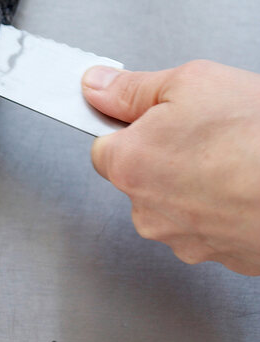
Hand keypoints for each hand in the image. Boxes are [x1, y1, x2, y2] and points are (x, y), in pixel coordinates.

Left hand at [83, 61, 259, 274]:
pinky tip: (247, 183)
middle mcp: (150, 213)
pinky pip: (211, 225)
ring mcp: (188, 242)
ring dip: (196, 183)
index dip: (130, 126)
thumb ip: (130, 88)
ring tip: (234, 157)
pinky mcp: (225, 258)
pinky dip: (225, 207)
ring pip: (177, 204)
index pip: (103, 146)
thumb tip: (97, 86)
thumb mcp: (189, 83)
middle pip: (140, 177)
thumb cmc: (259, 135)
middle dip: (165, 154)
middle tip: (205, 131)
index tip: (154, 116)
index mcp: (130, 166)